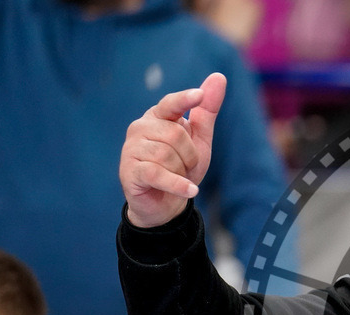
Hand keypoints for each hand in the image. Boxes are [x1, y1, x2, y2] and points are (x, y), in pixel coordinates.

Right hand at [119, 72, 226, 227]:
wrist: (166, 203)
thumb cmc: (182, 167)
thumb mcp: (199, 139)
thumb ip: (207, 111)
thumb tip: (219, 76)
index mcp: (158, 116)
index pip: (171, 103)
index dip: (185, 100)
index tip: (199, 96)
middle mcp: (140, 127)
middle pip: (176, 135)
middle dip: (190, 155)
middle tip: (185, 166)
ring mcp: (131, 148)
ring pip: (167, 155)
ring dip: (182, 171)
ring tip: (177, 176)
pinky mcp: (129, 171)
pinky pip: (158, 174)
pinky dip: (178, 184)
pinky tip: (191, 190)